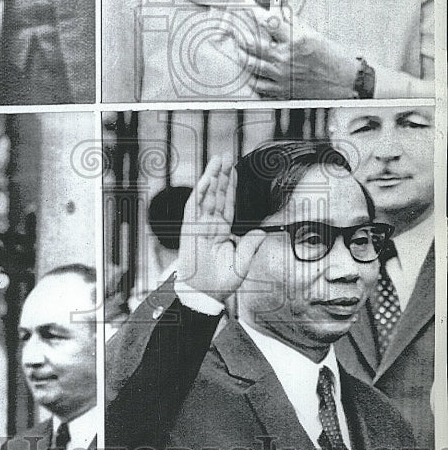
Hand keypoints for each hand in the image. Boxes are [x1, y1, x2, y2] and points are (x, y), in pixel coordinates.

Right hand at [177, 156, 264, 302]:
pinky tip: (207, 178)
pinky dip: (200, 192)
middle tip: (227, 155)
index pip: (227, 203)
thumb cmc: (220, 282)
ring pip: (206, 196)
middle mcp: (209, 225)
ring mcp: (198, 225)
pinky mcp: (189, 229)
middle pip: (216, 194)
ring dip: (212, 177)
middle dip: (222, 174)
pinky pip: (194, 207)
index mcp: (221, 231)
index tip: (234, 170)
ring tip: (218, 160)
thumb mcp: (242, 263)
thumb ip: (251, 245)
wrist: (203, 295)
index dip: (231, 186)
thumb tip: (260, 230)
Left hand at [242, 7, 356, 98]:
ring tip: (238, 53)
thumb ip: (294, 25)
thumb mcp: (315, 35)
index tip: (247, 12)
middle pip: (253, 45)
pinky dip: (253, 80)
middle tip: (234, 34)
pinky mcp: (283, 92)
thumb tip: (278, 14)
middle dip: (240, 38)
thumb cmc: (333, 59)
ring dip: (243, 58)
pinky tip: (251, 75)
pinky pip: (259, 87)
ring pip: (252, 66)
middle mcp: (285, 59)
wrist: (346, 83)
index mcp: (295, 41)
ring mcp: (282, 77)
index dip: (255, 16)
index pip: (269, 23)